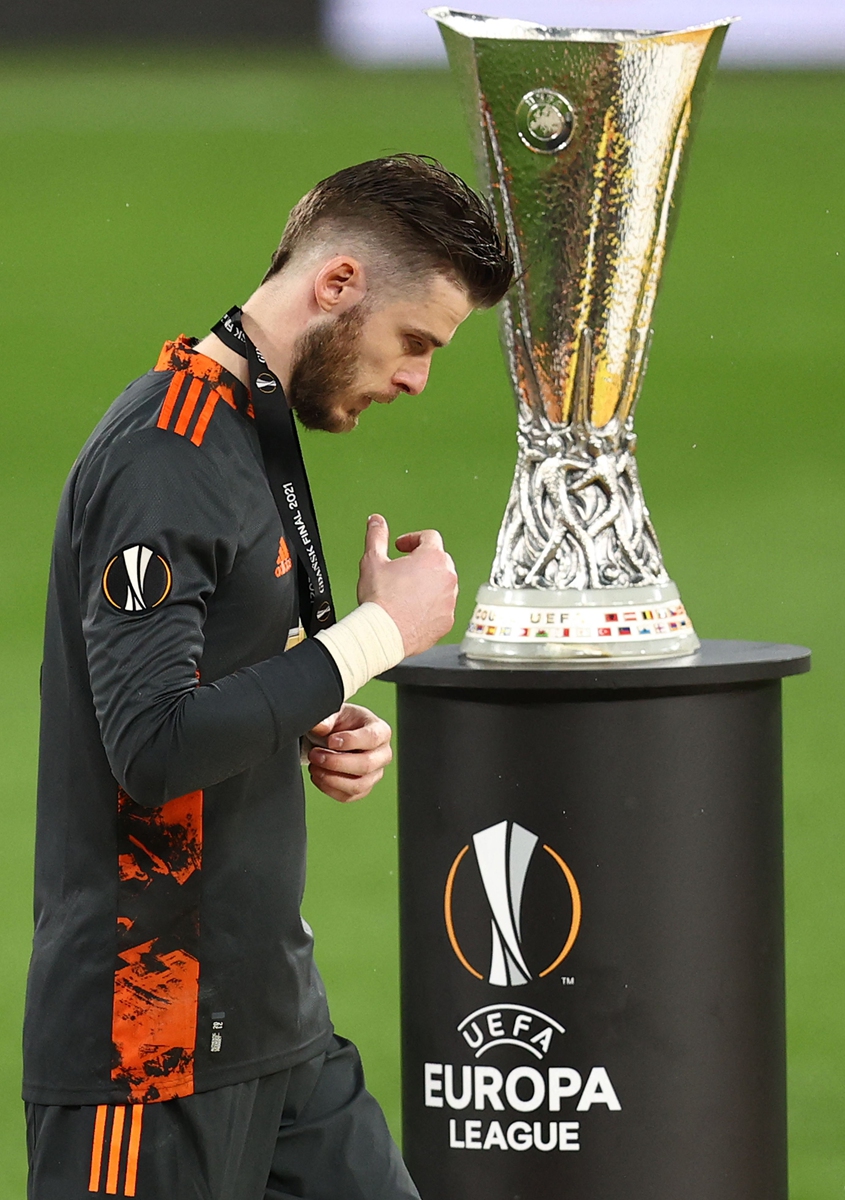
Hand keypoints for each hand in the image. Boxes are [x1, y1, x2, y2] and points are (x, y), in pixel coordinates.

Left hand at [305, 704, 392, 803]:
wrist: (336, 736)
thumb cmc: (342, 722)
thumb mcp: (336, 713)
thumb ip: (328, 718)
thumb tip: (319, 726)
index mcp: (381, 731)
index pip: (372, 738)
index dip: (350, 741)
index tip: (330, 741)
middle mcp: (382, 755)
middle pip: (366, 765)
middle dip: (336, 762)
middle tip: (315, 755)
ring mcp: (374, 774)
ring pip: (358, 785)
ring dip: (331, 778)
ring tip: (314, 766)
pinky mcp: (363, 789)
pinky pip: (347, 796)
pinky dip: (328, 788)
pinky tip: (317, 776)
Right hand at [356, 514, 457, 656]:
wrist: (384, 634)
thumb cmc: (380, 600)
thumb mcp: (373, 561)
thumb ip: (377, 536)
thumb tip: (376, 521)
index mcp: (432, 558)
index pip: (430, 537)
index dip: (412, 539)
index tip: (401, 547)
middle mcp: (447, 577)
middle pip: (439, 560)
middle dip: (422, 561)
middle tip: (402, 569)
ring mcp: (449, 600)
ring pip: (443, 584)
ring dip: (428, 584)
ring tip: (405, 592)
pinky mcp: (447, 620)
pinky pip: (442, 607)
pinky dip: (430, 606)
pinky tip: (412, 610)